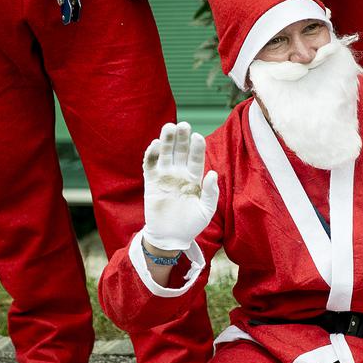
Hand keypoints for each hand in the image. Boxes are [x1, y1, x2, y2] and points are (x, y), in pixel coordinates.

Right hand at [142, 122, 218, 250]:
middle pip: (180, 151)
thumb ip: (211, 193)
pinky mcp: (151, 182)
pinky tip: (155, 145)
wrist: (171, 237)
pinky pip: (150, 165)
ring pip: (165, 154)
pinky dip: (151, 154)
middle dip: (182, 138)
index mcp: (194, 178)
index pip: (196, 158)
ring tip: (169, 127)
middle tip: (183, 125)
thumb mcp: (206, 211)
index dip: (197, 147)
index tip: (198, 136)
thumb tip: (212, 174)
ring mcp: (165, 176)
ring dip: (167, 141)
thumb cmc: (191, 225)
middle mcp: (180, 173)